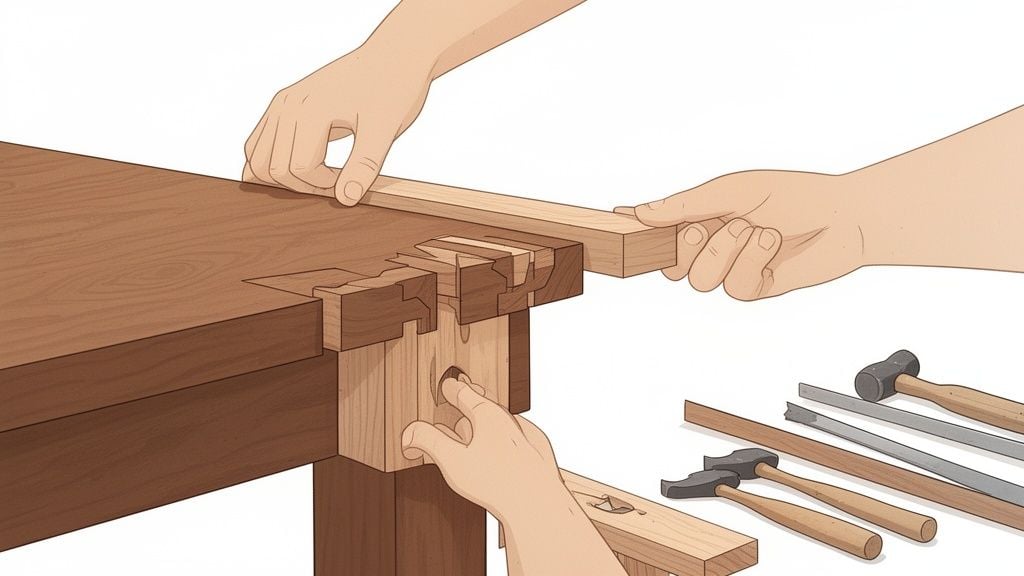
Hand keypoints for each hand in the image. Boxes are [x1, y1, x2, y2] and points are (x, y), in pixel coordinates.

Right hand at [243, 44, 433, 204]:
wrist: (392, 58)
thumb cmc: (393, 89)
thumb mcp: (386, 131)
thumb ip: (364, 166)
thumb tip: (345, 199)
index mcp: (310, 109)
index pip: (300, 168)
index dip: (326, 184)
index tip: (353, 178)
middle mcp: (287, 104)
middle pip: (273, 168)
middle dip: (303, 185)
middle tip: (338, 180)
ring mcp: (280, 104)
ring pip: (256, 159)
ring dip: (284, 179)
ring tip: (321, 174)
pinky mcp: (281, 106)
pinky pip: (258, 144)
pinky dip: (272, 163)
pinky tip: (305, 166)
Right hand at [400, 373, 564, 521]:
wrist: (539, 505)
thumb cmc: (498, 483)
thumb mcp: (453, 460)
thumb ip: (429, 442)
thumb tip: (410, 433)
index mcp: (489, 415)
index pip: (466, 395)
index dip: (453, 390)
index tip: (448, 384)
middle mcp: (510, 421)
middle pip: (486, 405)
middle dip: (472, 401)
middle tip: (463, 394)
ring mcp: (527, 437)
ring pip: (502, 423)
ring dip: (486, 422)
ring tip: (473, 428)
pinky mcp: (539, 455)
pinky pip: (517, 439)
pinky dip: (503, 440)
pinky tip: (499, 453)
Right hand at [629, 170, 866, 299]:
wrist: (844, 214)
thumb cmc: (792, 195)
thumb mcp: (731, 190)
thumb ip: (684, 205)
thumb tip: (639, 212)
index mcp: (702, 221)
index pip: (659, 234)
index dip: (639, 232)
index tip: (618, 221)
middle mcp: (713, 249)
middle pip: (671, 267)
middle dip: (687, 245)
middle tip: (711, 224)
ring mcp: (733, 271)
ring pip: (700, 281)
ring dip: (726, 250)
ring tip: (754, 229)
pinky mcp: (757, 288)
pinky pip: (735, 288)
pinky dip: (752, 261)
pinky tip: (771, 242)